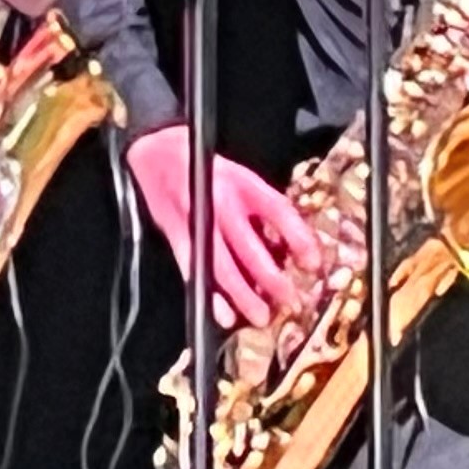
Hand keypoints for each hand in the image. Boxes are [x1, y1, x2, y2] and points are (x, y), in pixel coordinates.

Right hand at [128, 129, 324, 324]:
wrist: (155, 152)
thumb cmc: (205, 166)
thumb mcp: (242, 174)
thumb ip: (263, 205)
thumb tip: (290, 244)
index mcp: (243, 183)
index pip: (278, 211)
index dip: (298, 239)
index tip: (313, 263)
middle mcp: (220, 202)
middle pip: (250, 247)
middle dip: (272, 279)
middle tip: (291, 301)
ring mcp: (197, 222)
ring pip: (222, 266)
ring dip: (243, 295)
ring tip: (262, 316)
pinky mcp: (176, 237)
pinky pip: (193, 270)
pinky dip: (209, 296)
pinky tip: (223, 315)